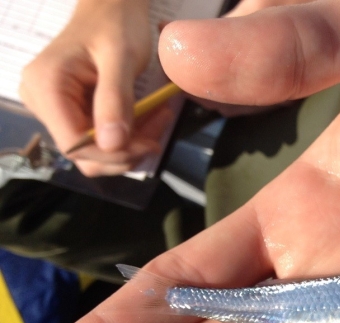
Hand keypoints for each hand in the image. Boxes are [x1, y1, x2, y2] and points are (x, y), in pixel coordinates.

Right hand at [19, 0, 169, 175]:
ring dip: (133, 143)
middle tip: (159, 122)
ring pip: (98, 151)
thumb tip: (112, 145)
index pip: (74, 145)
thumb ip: (115, 100)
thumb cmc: (116, 24)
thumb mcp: (121, 59)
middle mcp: (43, 101)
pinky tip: (148, 115)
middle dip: (127, 149)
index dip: (112, 154)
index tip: (148, 143)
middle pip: (86, 153)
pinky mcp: (73, 112)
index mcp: (46, 87)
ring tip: (158, 116)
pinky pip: (103, 138)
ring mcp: (57, 109)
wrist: (112, 8)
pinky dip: (130, 134)